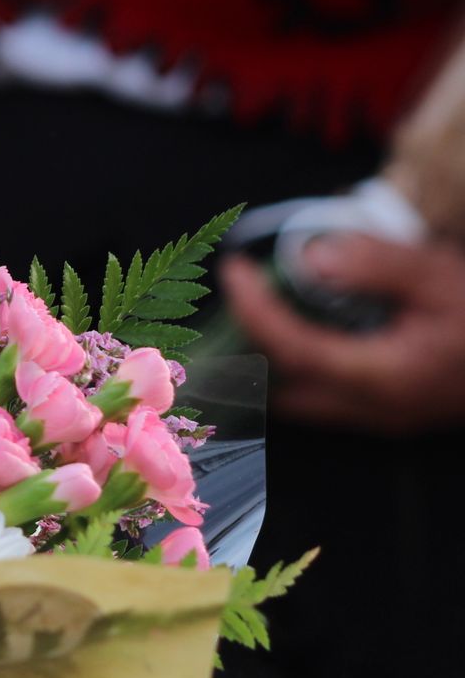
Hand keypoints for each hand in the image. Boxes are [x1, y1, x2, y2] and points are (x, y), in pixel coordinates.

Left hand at [221, 234, 464, 431]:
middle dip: (248, 345)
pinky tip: (302, 331)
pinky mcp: (389, 415)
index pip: (291, 348)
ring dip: (270, 361)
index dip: (253, 309)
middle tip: (240, 295)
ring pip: (298, 401)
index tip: (234, 271)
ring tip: (261, 310)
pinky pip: (323, 400)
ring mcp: (380, 420)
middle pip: (279, 388)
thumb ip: (379, 266)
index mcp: (383, 376)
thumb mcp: (442, 277)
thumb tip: (312, 257)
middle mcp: (372, 410)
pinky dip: (299, 369)